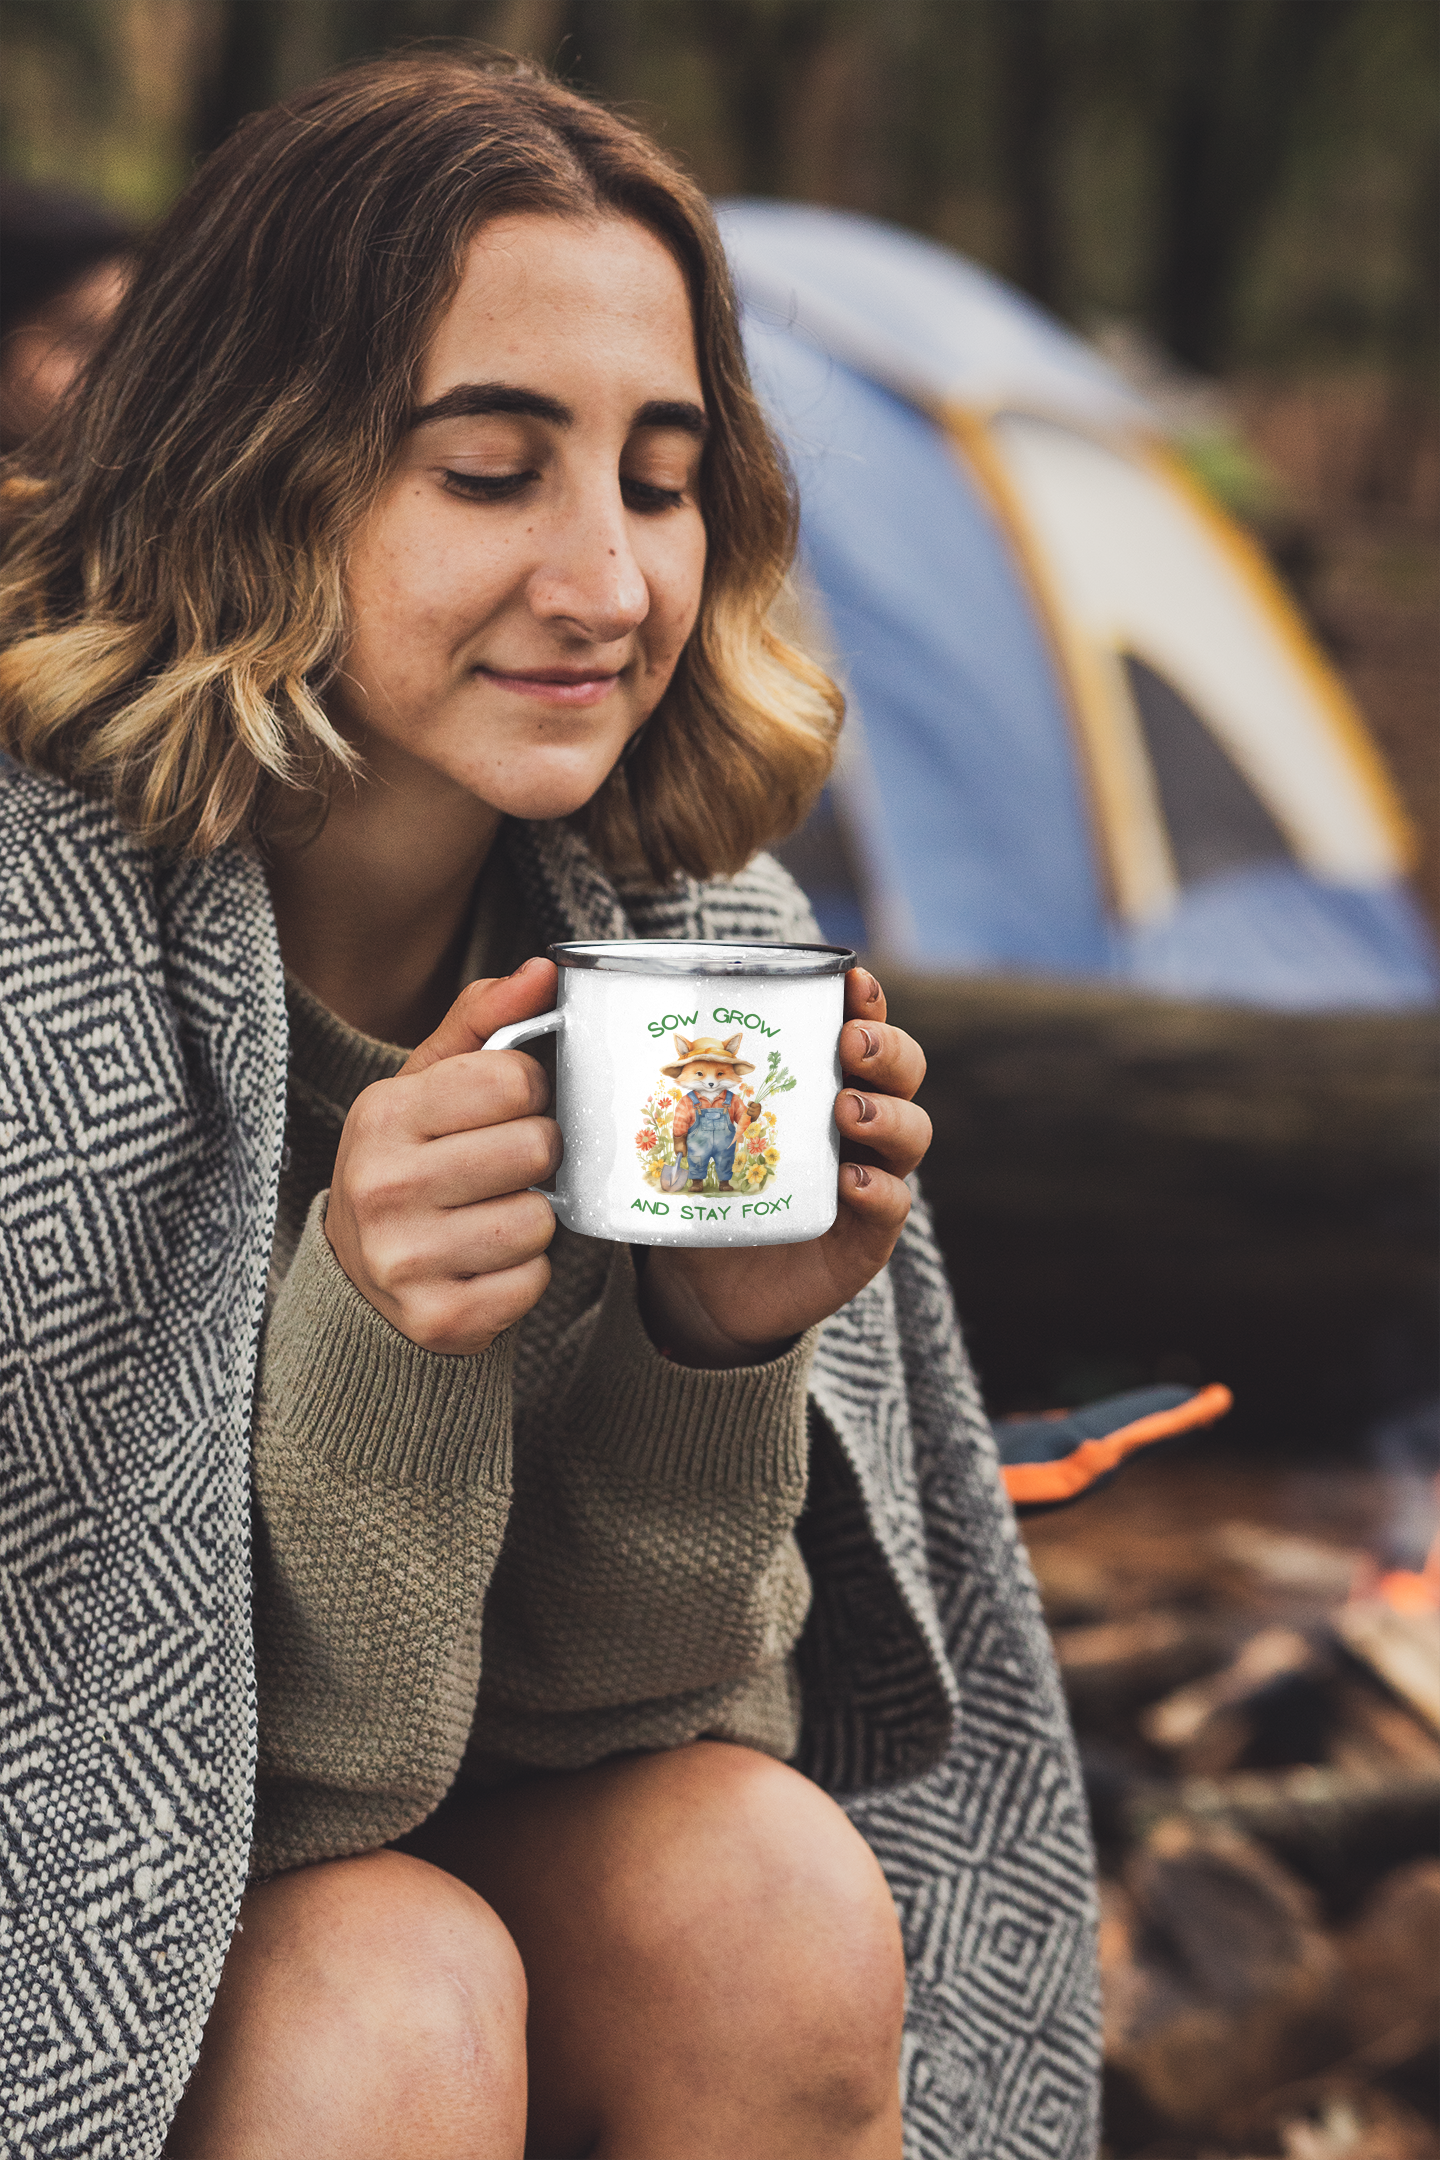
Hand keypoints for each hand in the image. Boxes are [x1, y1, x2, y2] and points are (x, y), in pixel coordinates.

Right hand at [324, 958, 561, 1354]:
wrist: (362, 1280)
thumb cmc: (411, 1162)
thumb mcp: (427, 1084)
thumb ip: (484, 1022)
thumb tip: (545, 969)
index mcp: (383, 1114)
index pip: (514, 1079)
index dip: (532, 1091)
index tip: (512, 1108)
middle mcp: (384, 1185)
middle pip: (537, 1148)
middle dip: (538, 1155)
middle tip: (507, 1167)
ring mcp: (406, 1259)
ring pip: (540, 1219)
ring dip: (533, 1218)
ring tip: (492, 1214)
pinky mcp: (440, 1319)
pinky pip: (533, 1281)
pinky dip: (525, 1274)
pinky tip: (487, 1263)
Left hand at [638, 969, 929, 1367]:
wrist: (699, 1286)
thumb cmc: (692, 1186)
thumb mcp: (672, 1125)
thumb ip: (637, 1070)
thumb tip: (553, 984)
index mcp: (814, 1080)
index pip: (859, 1026)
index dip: (866, 1000)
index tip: (849, 980)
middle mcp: (852, 1122)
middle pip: (901, 1071)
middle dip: (886, 1049)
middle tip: (849, 1045)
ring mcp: (866, 1176)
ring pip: (910, 1133)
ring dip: (887, 1114)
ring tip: (845, 1112)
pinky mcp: (864, 1237)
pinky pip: (893, 1207)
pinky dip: (880, 1191)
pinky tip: (851, 1182)